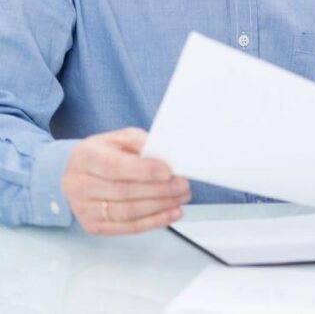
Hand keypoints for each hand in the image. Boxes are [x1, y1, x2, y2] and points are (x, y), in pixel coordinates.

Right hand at [61, 127, 190, 235]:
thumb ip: (141, 143)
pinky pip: (127, 227)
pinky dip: (153, 222)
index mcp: (84, 157)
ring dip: (160, 206)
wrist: (82, 172)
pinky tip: (171, 213)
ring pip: (127, 212)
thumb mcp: (121, 138)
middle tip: (183, 184)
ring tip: (181, 197)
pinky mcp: (93, 226)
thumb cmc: (105, 153)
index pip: (114, 167)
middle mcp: (78, 185)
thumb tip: (164, 153)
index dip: (144, 171)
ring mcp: (83, 209)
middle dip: (159, 189)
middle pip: (123, 191)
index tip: (168, 171)